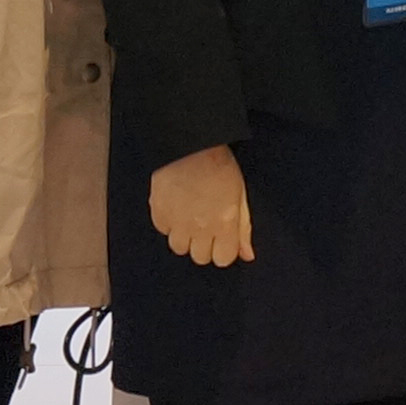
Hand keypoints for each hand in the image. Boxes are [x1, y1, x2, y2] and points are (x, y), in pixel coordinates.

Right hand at [149, 144, 255, 265]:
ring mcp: (177, 222)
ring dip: (184, 236)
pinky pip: (163, 230)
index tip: (222, 238)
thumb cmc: (219, 165)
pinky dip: (169, 223)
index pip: (223, 259)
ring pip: (179, 248)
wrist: (189, 145)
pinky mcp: (159, 213)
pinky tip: (176, 206)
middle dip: (204, 245)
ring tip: (189, 215)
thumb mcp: (240, 194)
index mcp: (224, 223)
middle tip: (205, 223)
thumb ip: (243, 228)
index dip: (223, 250)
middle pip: (200, 258)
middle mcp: (200, 228)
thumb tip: (247, 255)